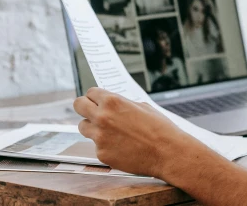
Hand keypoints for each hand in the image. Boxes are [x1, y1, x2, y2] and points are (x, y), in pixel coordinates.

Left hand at [73, 88, 201, 178]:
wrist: (167, 152)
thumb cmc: (159, 128)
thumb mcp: (142, 106)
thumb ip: (122, 104)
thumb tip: (110, 104)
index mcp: (113, 101)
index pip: (90, 92)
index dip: (95, 96)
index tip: (97, 100)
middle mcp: (102, 117)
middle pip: (78, 105)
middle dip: (84, 106)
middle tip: (91, 111)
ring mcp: (100, 137)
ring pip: (83, 126)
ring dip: (92, 126)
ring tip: (108, 131)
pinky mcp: (101, 154)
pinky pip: (96, 145)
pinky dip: (105, 145)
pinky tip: (121, 146)